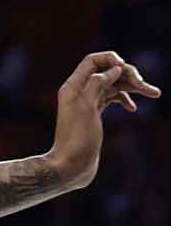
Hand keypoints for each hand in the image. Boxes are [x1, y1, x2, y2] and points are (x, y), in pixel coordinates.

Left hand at [45, 52, 159, 188]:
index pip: (92, 60)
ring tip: (155, 93)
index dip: (111, 59)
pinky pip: (112, 98)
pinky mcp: (94, 114)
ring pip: (113, 86)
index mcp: (73, 86)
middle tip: (145, 87)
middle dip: (128, 75)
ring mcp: (87, 103)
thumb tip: (114, 68)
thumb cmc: (77, 139)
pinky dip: (124, 99)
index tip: (126, 68)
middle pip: (107, 71)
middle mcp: (79, 92)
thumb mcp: (87, 108)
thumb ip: (97, 83)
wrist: (71, 165)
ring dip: (134, 87)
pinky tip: (133, 108)